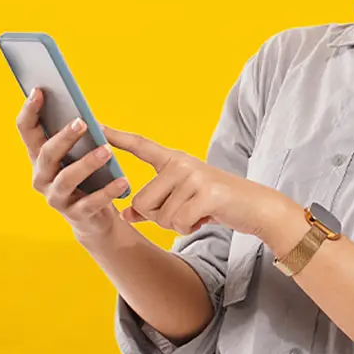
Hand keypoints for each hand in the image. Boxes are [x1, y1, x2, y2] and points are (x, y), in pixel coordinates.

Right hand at [17, 88, 131, 242]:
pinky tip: (122, 181)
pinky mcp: (76, 214)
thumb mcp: (78, 154)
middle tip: (81, 122)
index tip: (39, 90)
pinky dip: (107, 191)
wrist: (94, 218)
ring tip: (106, 151)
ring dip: (87, 163)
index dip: (30, 110)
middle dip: (63, 137)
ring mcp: (57, 197)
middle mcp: (41, 176)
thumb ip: (76, 134)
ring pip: (67, 178)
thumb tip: (82, 110)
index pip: (27, 130)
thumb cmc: (86, 177)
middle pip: (47, 154)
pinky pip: (91, 202)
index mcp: (40, 156)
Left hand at [104, 127, 278, 237]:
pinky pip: (178, 222)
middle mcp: (181, 163)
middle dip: (159, 217)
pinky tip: (205, 218)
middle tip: (185, 211)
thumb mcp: (182, 201)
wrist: (256, 207)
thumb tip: (124, 216)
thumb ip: (153, 205)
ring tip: (197, 213)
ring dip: (176, 224)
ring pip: (159, 215)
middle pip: (141, 201)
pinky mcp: (206, 194)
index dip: (118, 137)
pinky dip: (189, 228)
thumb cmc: (216, 203)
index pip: (141, 145)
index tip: (97, 125)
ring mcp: (194, 177)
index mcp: (174, 160)